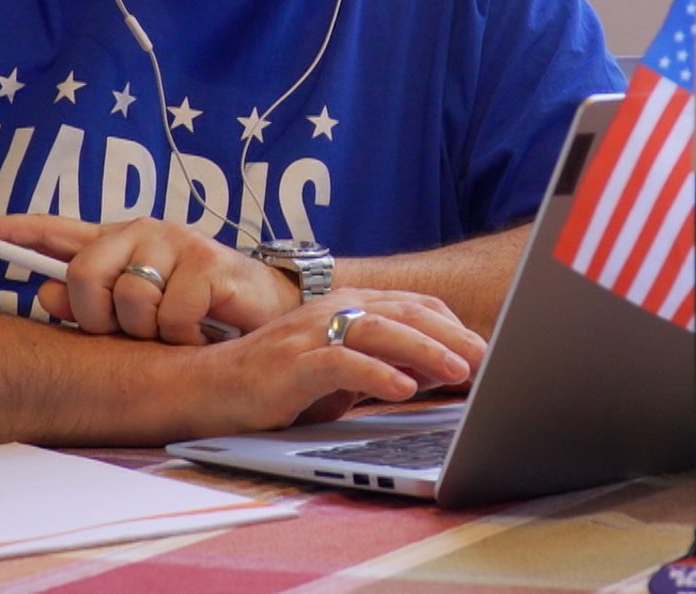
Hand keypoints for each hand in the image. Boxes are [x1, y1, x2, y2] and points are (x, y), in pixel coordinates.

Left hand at [0, 214, 297, 342]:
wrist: (268, 311)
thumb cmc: (197, 313)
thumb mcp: (138, 313)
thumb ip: (89, 305)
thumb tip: (40, 298)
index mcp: (119, 242)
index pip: (56, 231)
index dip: (11, 231)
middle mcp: (143, 232)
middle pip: (83, 276)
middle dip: (97, 315)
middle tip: (129, 329)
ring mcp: (176, 243)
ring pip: (129, 301)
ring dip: (148, 331)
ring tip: (172, 329)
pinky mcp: (208, 264)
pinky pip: (171, 315)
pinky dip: (183, 336)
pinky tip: (199, 330)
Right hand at [184, 288, 486, 432]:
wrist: (209, 389)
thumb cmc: (279, 383)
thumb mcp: (342, 373)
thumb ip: (385, 364)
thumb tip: (439, 370)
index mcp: (346, 306)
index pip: (411, 305)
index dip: (452, 325)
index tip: (486, 347)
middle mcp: (331, 310)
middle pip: (403, 314)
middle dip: (450, 336)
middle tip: (487, 357)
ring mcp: (309, 334)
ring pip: (377, 331)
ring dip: (423, 351)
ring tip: (459, 372)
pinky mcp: (291, 363)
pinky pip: (341, 362)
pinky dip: (376, 374)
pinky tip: (403, 389)